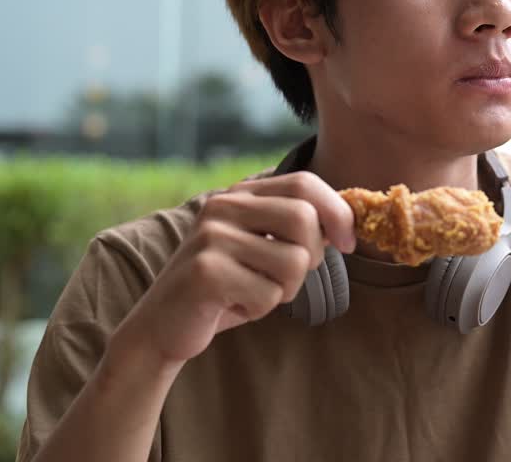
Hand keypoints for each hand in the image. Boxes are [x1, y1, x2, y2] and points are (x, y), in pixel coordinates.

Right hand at [111, 171, 356, 365]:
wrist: (162, 327)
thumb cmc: (225, 288)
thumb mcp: (261, 248)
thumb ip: (296, 228)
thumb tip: (348, 223)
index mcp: (239, 195)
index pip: (304, 183)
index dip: (338, 212)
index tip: (348, 243)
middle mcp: (223, 206)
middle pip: (305, 220)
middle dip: (310, 259)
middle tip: (285, 279)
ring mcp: (211, 237)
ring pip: (294, 262)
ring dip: (284, 290)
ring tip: (253, 292)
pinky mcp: (206, 272)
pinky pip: (269, 294)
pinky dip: (261, 309)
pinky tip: (233, 306)